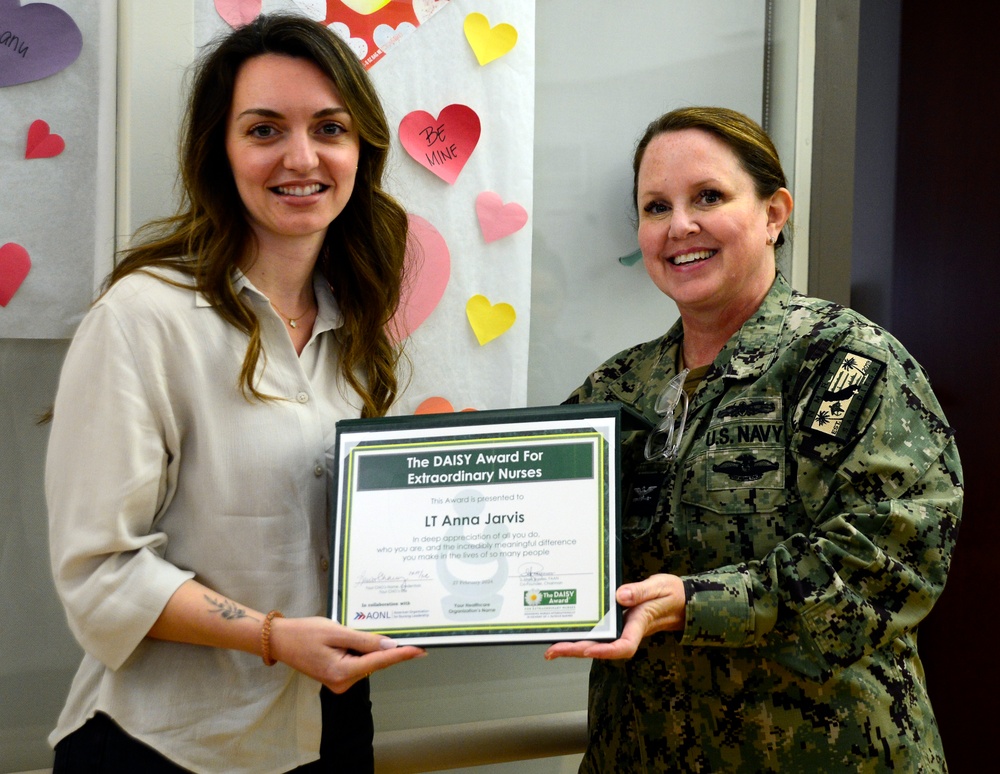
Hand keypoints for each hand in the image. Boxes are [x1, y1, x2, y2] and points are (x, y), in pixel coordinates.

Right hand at [269, 616, 425, 692]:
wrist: (280, 640)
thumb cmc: (304, 633)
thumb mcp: (336, 631)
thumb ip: (364, 640)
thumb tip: (390, 646)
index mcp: (342, 672)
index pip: (379, 662)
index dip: (402, 655)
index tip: (421, 650)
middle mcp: (343, 682)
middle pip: (374, 663)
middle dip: (387, 648)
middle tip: (405, 634)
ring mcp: (340, 682)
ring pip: (367, 663)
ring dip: (373, 648)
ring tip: (367, 631)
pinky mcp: (337, 677)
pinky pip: (358, 663)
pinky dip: (363, 651)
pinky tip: (360, 639)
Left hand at [543, 573, 684, 660]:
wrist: (680, 600)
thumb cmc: (671, 593)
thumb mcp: (659, 587)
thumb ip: (641, 591)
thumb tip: (621, 596)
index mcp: (639, 624)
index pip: (624, 645)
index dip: (605, 650)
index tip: (587, 649)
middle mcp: (627, 630)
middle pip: (601, 648)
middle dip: (576, 650)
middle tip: (552, 651)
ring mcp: (621, 628)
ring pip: (596, 642)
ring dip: (574, 646)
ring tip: (552, 648)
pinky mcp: (617, 622)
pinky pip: (598, 632)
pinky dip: (581, 634)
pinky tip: (566, 633)